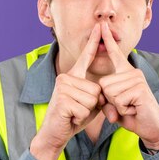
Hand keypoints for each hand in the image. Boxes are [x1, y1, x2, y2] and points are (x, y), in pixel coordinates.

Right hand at [30, 24, 104, 159]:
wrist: (55, 133)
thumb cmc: (73, 117)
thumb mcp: (90, 103)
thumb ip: (98, 93)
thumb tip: (103, 89)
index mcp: (73, 76)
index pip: (85, 57)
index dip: (93, 42)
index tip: (99, 27)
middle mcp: (66, 77)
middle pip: (97, 89)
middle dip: (93, 104)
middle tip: (79, 110)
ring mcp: (62, 87)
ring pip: (92, 99)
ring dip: (87, 111)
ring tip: (74, 113)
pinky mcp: (62, 100)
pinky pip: (85, 109)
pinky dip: (81, 117)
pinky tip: (71, 117)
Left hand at [98, 22, 158, 150]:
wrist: (152, 128)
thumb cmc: (133, 116)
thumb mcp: (114, 108)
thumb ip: (106, 102)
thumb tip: (103, 102)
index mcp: (126, 74)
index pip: (115, 55)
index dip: (107, 40)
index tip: (102, 25)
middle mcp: (133, 72)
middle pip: (104, 84)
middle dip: (109, 101)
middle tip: (125, 106)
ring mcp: (137, 79)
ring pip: (110, 93)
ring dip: (117, 106)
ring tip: (131, 107)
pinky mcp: (140, 88)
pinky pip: (118, 100)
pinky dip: (123, 110)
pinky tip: (134, 109)